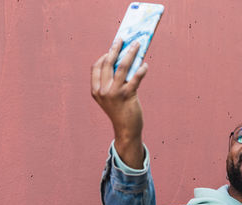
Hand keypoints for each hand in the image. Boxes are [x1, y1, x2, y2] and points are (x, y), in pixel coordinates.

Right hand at [91, 39, 147, 167]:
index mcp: (96, 90)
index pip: (97, 67)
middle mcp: (102, 90)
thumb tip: (125, 60)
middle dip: (116, 48)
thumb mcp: (111, 96)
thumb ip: (113, 81)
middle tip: (123, 39)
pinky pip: (135, 78)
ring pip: (122, 67)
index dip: (105, 55)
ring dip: (130, 53)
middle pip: (108, 63)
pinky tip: (145, 65)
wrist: (126, 130)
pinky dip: (141, 70)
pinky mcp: (127, 96)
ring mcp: (114, 93)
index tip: (113, 46)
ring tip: (137, 45)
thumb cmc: (120, 111)